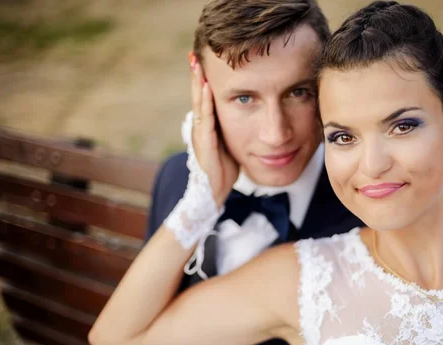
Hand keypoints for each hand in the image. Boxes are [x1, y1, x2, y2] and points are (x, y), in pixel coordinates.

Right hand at [189, 53, 238, 207]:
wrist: (215, 192)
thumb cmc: (224, 169)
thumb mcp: (230, 143)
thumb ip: (232, 129)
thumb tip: (247, 113)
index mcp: (207, 126)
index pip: (206, 97)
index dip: (204, 79)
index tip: (205, 60)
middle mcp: (200, 127)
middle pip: (198, 95)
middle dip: (197, 74)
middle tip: (196, 53)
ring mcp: (200, 134)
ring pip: (199, 103)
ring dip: (197, 82)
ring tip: (197, 63)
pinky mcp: (203, 143)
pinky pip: (205, 118)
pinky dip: (204, 101)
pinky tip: (206, 86)